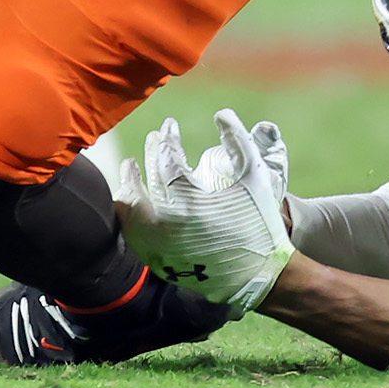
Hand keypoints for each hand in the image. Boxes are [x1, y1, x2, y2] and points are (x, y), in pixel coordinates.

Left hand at [123, 109, 294, 313]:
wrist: (259, 275)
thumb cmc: (259, 222)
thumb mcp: (255, 177)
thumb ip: (238, 140)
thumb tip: (221, 113)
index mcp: (191, 201)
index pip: (168, 161)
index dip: (167, 140)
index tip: (168, 126)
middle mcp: (168, 225)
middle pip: (146, 182)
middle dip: (149, 155)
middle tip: (155, 139)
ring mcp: (160, 246)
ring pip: (130, 212)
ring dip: (129, 185)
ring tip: (131, 168)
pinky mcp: (159, 260)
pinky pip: (133, 234)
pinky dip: (129, 214)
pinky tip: (132, 201)